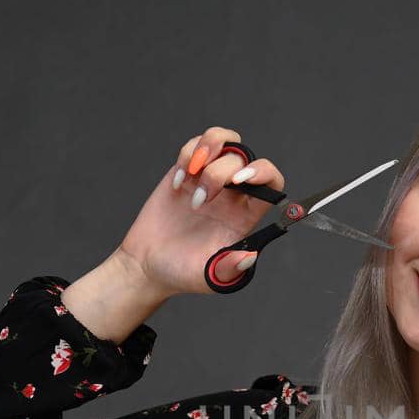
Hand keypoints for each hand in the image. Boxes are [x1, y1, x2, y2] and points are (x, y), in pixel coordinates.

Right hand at [117, 125, 288, 297]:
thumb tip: (250, 255)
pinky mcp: (186, 172)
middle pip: (243, 158)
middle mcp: (232, 194)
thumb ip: (230, 267)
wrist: (147, 264)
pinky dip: (187, 154)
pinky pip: (195, 146)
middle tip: (201, 200)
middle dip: (221, 172)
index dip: (263, 173)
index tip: (241, 179)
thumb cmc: (183, 272)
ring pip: (223, 140)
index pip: (271, 182)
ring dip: (208, 148)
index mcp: (246, 215)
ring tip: (191, 173)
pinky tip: (178, 183)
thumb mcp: (210, 277)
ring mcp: (208, 179)